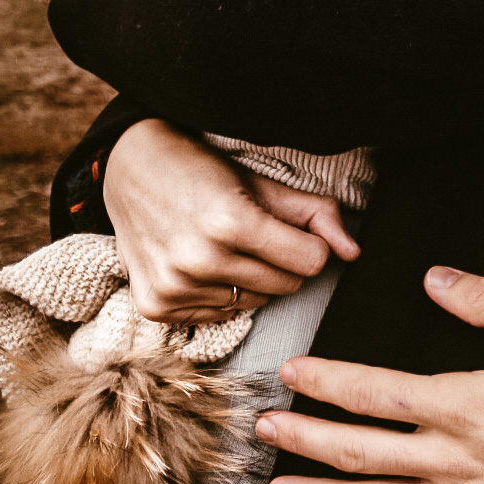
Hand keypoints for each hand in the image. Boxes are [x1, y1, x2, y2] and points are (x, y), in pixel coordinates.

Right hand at [103, 119, 359, 324]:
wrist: (129, 168)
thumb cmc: (203, 170)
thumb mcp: (261, 182)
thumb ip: (315, 214)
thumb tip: (353, 252)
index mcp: (231, 221)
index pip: (311, 262)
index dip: (310, 245)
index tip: (295, 230)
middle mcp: (200, 260)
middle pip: (285, 285)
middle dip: (283, 261)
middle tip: (258, 234)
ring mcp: (174, 288)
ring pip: (253, 302)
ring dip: (250, 277)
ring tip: (226, 244)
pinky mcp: (156, 307)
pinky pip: (219, 315)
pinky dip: (220, 293)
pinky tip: (202, 263)